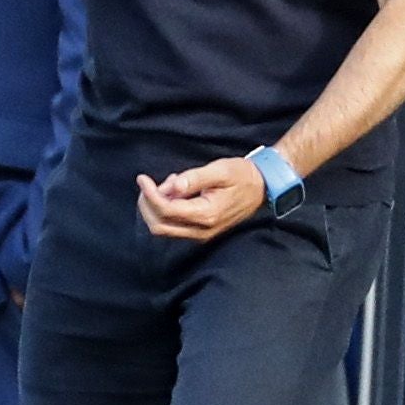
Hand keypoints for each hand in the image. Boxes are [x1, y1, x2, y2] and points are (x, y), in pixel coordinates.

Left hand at [137, 158, 263, 240]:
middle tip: (149, 183)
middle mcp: (201, 230)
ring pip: (164, 228)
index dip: (149, 194)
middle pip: (159, 226)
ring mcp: (200, 233)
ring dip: (156, 207)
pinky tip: (177, 191)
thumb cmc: (242, 176)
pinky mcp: (200, 231)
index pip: (166, 210)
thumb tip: (172, 187)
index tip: (142, 178)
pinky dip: (166, 209)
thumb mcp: (220, 170)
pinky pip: (174, 225)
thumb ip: (194, 178)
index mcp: (206, 214)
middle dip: (147, 204)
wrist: (262, 188)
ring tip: (172, 183)